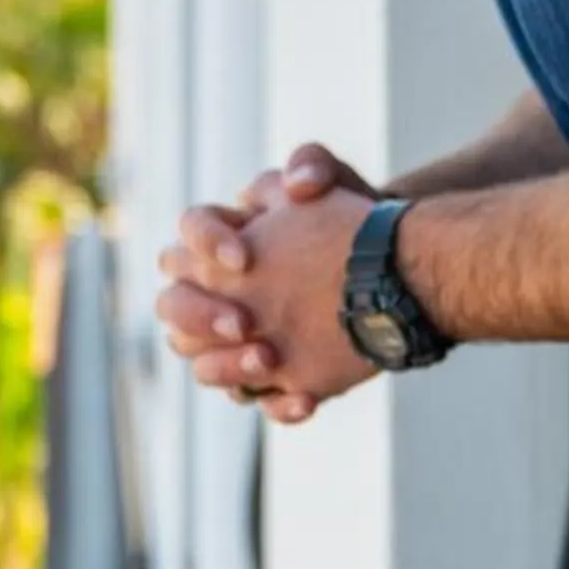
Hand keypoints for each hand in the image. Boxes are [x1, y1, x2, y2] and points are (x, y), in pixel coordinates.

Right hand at [153, 144, 380, 422]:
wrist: (395, 279)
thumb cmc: (354, 228)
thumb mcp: (340, 186)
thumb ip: (314, 164)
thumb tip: (295, 183)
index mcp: (223, 239)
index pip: (187, 233)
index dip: (205, 245)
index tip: (244, 256)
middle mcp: (217, 291)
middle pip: (172, 305)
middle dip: (199, 315)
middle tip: (243, 321)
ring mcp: (238, 339)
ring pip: (200, 360)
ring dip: (227, 365)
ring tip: (269, 360)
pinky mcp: (273, 377)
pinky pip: (257, 400)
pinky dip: (278, 404)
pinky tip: (306, 398)